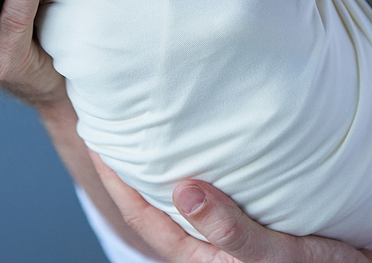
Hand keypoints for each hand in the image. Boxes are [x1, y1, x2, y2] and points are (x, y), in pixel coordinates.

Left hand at [90, 152, 371, 262]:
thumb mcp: (274, 255)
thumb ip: (231, 230)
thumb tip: (182, 189)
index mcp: (198, 259)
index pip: (141, 215)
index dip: (115, 179)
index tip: (97, 138)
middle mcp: (202, 248)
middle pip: (150, 205)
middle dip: (128, 168)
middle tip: (111, 122)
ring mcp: (219, 238)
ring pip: (174, 200)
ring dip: (156, 166)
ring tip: (143, 126)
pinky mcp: (242, 224)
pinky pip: (205, 193)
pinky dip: (189, 168)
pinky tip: (195, 143)